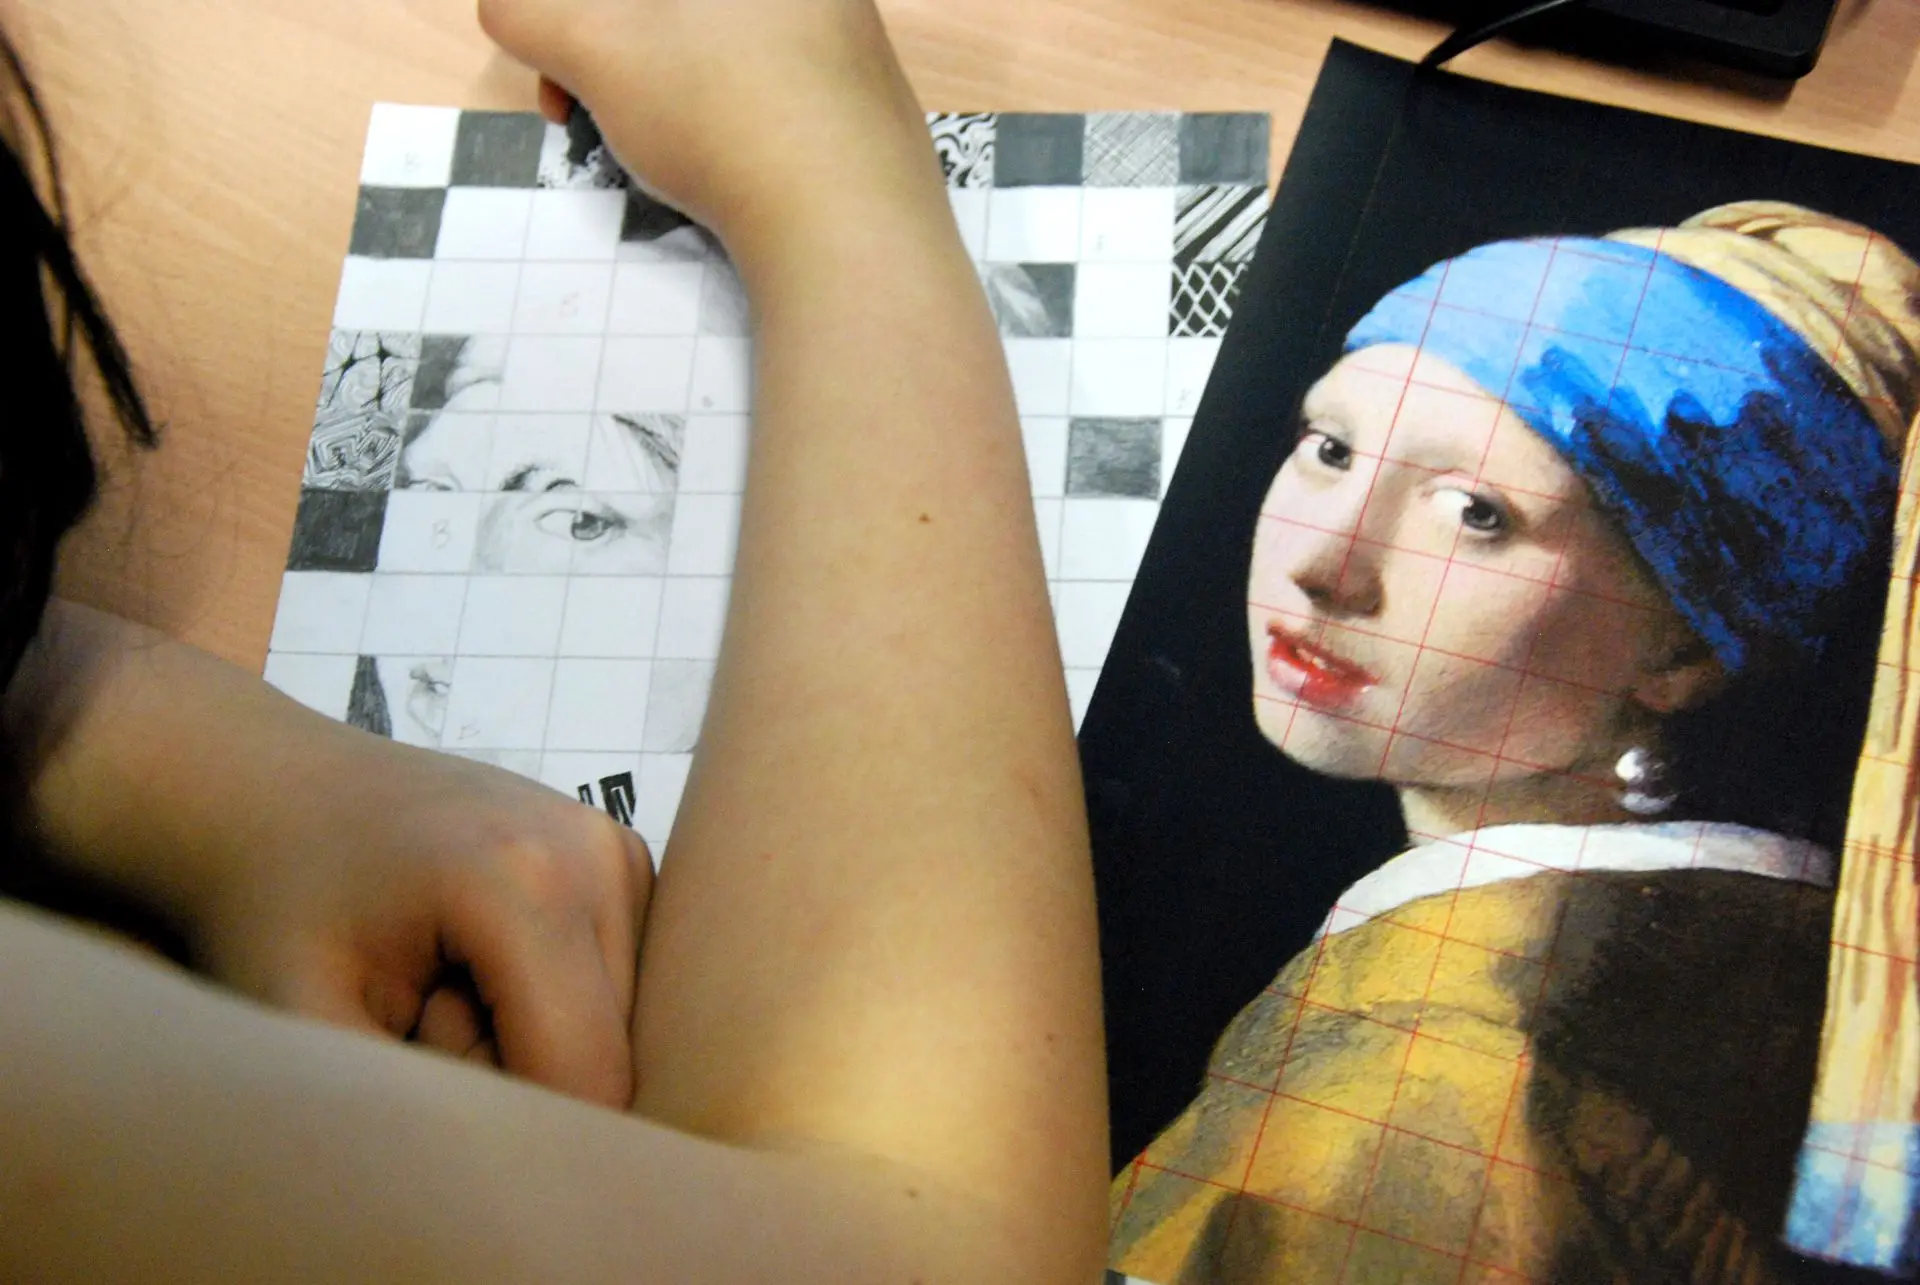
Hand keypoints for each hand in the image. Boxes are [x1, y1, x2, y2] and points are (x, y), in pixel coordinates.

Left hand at [196, 726, 650, 1108]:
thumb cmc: (274, 905)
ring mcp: (615, 846)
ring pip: (621, 1023)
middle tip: (414, 1015)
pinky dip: (556, 999)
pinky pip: (617, 981)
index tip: (419, 1074)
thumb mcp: (301, 1018)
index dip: (513, 1122)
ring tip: (442, 984)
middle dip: (518, 1070)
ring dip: (536, 1037)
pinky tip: (479, 959)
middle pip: (610, 1052)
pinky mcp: (620, 855)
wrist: (274, 793)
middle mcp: (595, 852)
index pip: (586, 1076)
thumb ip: (405, 1102)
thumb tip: (503, 1164)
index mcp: (522, 884)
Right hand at [476, 0, 941, 256]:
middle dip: (610, 46)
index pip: (626, 2)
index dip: (576, 23)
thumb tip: (507, 8)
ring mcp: (847, 26)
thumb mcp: (595, 50)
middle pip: (671, 14)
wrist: (848, 221)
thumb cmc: (716, 112)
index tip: (557, 75)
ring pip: (719, 38)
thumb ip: (533, 12)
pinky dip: (724, 105)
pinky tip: (719, 160)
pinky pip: (772, 76)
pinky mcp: (867, 87)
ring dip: (659, 79)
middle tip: (577, 110)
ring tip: (646, 142)